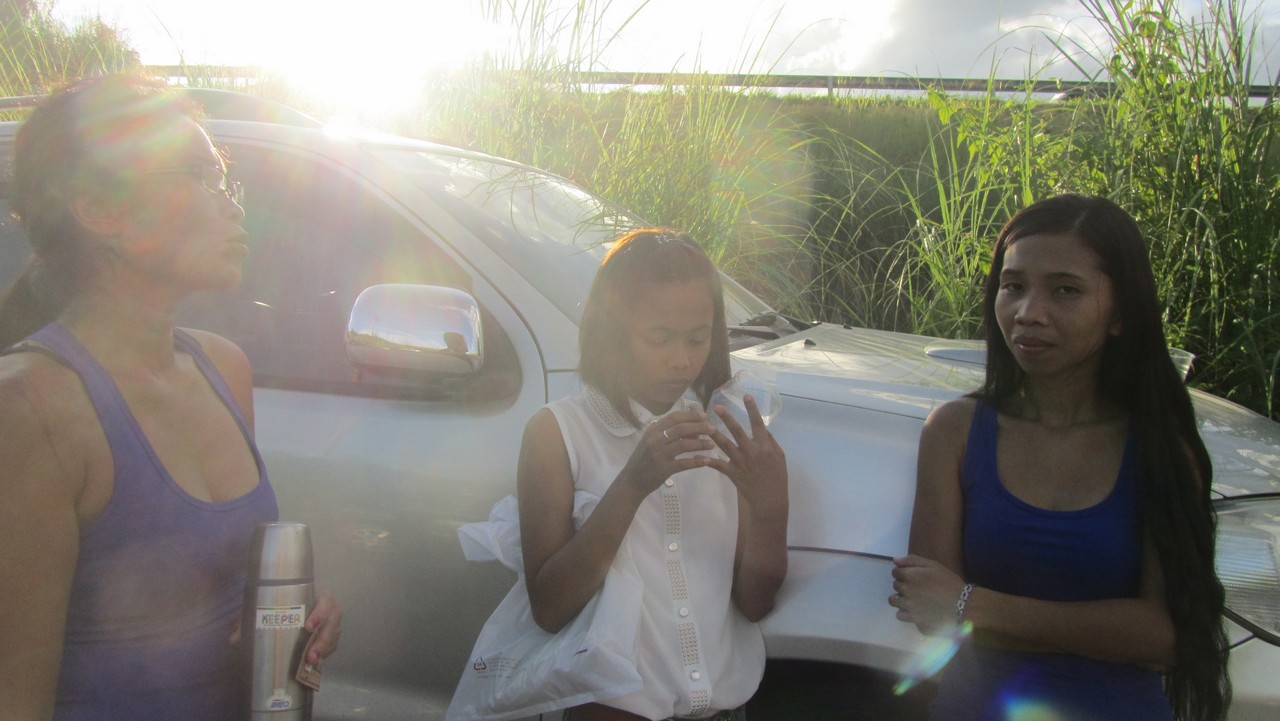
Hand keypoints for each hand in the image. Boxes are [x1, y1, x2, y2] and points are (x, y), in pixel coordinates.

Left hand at [227, 589, 341, 664]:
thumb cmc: (282, 601)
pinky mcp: (332, 636)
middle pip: (332, 622)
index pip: (324, 602)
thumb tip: (235, 639)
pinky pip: (333, 645)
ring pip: (334, 636)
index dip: (319, 614)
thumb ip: (251, 618)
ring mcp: (332, 622)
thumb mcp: (267, 605)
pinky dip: (326, 654)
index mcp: (316, 595)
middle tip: (310, 656)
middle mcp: (329, 608)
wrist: (294, 602)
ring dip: (324, 650)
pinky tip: (315, 663)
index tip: (308, 627)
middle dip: (323, 640)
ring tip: (312, 663)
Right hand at [619, 409, 716, 495]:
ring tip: (712, 444)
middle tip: (712, 429)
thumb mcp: (652, 442)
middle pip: (681, 429)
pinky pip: (684, 463)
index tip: (704, 415)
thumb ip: (669, 434)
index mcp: (652, 430)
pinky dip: (697, 462)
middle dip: (699, 427)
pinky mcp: (663, 469)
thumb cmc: (644, 459)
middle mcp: (655, 440)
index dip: (690, 415)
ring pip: (684, 445)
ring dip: (700, 444)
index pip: (674, 417)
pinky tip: (707, 461)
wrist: (632, 480)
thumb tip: (695, 430)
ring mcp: (659, 455)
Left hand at [705, 394, 786, 509]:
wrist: (770, 500)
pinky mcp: (732, 473)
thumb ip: (770, 441)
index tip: (746, 395)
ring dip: (714, 434)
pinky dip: (708, 460)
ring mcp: (741, 463)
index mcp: (764, 446)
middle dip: (727, 418)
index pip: (758, 424)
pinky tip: (697, 454)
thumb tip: (761, 427)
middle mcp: (751, 452)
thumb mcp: (780, 456)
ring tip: (705, 425)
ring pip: (725, 445)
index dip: (752, 409)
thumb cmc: (777, 477)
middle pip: (737, 432)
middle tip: (717, 407)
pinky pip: (718, 465)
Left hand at [889, 555, 966, 631]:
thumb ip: (913, 561)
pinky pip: (900, 616)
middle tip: (916, 587)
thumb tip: (895, 560)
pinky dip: (905, 613)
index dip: (902, 573)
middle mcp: (906, 592)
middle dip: (903, 585)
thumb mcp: (934, 565)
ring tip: (912, 599)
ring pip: (894, 601)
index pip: (895, 573)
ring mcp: (909, 607)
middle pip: (895, 586)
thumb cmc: (949, 583)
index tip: (912, 576)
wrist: (963, 605)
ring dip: (900, 599)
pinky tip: (915, 611)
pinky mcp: (914, 620)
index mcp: (910, 576)